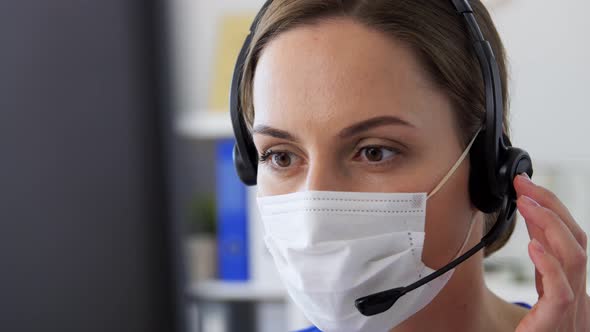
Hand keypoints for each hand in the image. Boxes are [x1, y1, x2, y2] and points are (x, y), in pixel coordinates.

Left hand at [514, 173, 588, 331]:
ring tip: (527, 204)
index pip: (570, 239)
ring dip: (550, 226)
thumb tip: (535, 234)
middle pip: (576, 242)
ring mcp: (571, 312)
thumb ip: (543, 269)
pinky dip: (550, 266)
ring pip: (574, 260)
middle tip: (523, 184)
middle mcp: (576, 296)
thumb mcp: (540, 298)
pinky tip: (533, 246)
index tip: (527, 185)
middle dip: (551, 207)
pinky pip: (561, 294)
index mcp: (570, 286)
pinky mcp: (555, 326)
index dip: (553, 209)